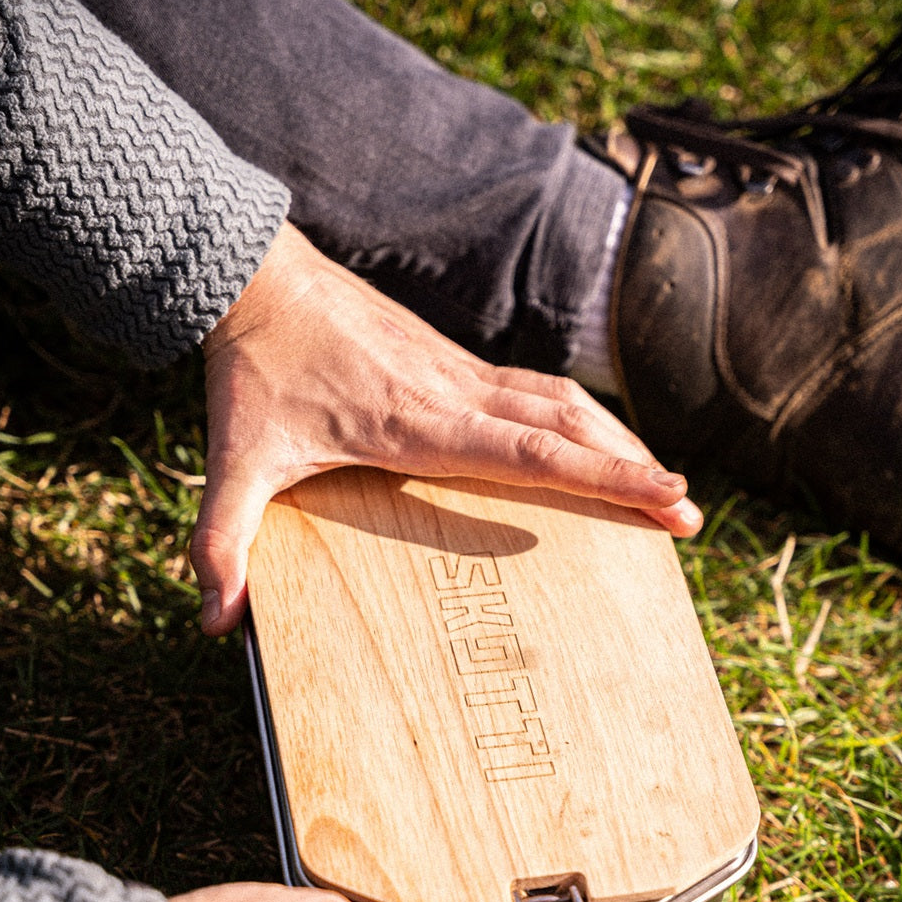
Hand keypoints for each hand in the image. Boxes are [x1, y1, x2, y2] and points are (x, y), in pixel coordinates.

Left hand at [191, 222, 701, 633]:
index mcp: (421, 421)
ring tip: (658, 484)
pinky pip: (534, 390)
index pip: (533, 453)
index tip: (668, 497)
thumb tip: (214, 623)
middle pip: (569, 427)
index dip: (605, 477)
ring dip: (615, 442)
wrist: (257, 278)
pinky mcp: (453, 361)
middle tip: (688, 515)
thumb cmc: (255, 372)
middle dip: (634, 472)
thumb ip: (224, 541)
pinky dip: (578, 421)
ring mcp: (460, 371)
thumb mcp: (237, 461)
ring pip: (561, 402)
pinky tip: (588, 441)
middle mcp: (456, 392)